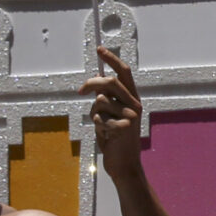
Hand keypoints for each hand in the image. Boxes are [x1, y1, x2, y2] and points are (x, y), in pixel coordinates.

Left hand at [84, 48, 145, 177]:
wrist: (125, 166)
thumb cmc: (115, 140)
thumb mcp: (112, 116)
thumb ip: (107, 100)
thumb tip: (95, 83)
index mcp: (133, 100)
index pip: (124, 73)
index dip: (111, 59)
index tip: (99, 49)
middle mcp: (135, 105)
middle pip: (110, 82)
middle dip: (92, 83)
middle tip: (81, 91)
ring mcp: (130, 116)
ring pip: (100, 102)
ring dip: (94, 114)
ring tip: (102, 127)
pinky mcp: (122, 128)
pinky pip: (98, 119)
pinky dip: (97, 127)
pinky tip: (106, 137)